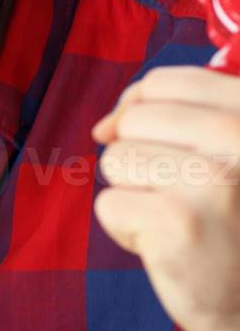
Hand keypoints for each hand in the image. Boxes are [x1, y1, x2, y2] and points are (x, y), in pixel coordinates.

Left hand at [93, 66, 239, 330]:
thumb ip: (171, 120)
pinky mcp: (178, 222)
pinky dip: (127, 231)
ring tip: (180, 222)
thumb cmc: (231, 224)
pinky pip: (109, 204)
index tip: (150, 140)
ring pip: (116, 159)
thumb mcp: (220, 156)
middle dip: (139, 158)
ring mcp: (211, 180)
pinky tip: (172, 247)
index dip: (140, 105)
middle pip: (135, 119)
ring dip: (135, 195)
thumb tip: (102, 125)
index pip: (168, 82)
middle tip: (180, 196)